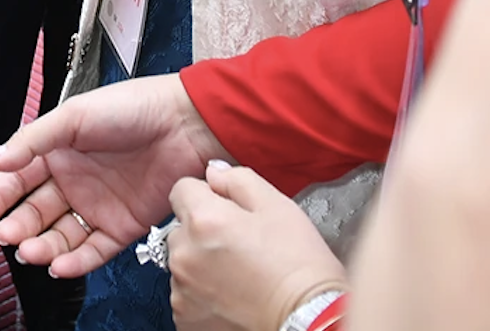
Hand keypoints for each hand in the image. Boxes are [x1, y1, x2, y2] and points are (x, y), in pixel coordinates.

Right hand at [0, 71, 221, 277]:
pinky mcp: (123, 226)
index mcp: (58, 151)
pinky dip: (75, 262)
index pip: (18, 180)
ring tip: (30, 251)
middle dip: (17, 226)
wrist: (186, 124)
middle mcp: (75, 180)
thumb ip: (31, 142)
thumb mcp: (73, 117)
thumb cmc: (132, 108)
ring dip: (42, 246)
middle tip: (6, 236)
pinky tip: (59, 265)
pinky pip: (93, 250)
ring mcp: (98, 205)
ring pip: (60, 235)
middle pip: (35, 212)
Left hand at [166, 161, 344, 330]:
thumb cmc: (298, 264)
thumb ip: (237, 179)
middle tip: (238, 245)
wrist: (309, 318)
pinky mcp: (186, 319)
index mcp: (203, 220)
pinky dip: (202, 293)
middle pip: (180, 228)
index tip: (227, 211)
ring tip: (239, 273)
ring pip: (183, 262)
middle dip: (202, 231)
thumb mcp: (276, 205)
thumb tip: (213, 173)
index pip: (181, 189)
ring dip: (201, 264)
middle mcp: (184, 255)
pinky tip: (233, 295)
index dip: (206, 195)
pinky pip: (186, 294)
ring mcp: (182, 291)